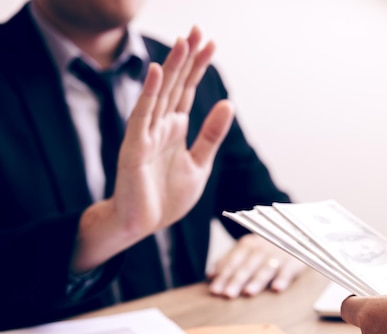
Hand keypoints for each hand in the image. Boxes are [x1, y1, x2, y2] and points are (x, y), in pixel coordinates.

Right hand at [72, 28, 233, 272]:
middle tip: (198, 30)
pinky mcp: (134, 148)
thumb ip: (211, 135)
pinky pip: (142, 117)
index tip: (210, 43)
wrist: (142, 225)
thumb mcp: (199, 165)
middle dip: (187, 59)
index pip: (187, 91)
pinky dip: (148, 94)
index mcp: (175, 129)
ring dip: (170, 68)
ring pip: (160, 94)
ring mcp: (146, 135)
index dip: (198, 67)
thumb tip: (228, 103)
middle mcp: (160, 126)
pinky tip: (155, 72)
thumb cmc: (167, 197)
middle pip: (175, 85)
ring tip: (183, 42)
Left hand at [207, 234, 305, 297]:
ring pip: (266, 268)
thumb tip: (209, 275)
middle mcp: (262, 248)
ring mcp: (279, 254)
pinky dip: (283, 278)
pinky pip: (288, 270)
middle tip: (228, 294)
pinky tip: (277, 288)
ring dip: (257, 280)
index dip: (224, 275)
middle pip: (248, 265)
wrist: (296, 233)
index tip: (215, 290)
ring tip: (248, 293)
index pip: (233, 261)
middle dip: (237, 280)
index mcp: (248, 244)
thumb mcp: (247, 248)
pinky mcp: (295, 260)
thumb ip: (228, 260)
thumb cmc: (266, 247)